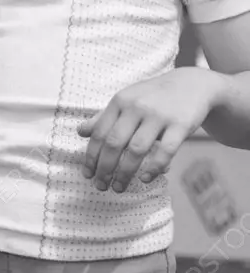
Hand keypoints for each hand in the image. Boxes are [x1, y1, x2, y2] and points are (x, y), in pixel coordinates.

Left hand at [78, 68, 225, 191]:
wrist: (192, 84)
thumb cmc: (153, 96)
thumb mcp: (126, 100)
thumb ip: (104, 117)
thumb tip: (81, 132)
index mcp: (120, 101)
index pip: (100, 132)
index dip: (91, 155)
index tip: (87, 174)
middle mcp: (136, 107)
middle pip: (114, 142)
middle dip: (105, 168)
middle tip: (100, 186)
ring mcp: (158, 116)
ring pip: (136, 149)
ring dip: (125, 172)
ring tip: (119, 188)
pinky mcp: (180, 125)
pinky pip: (166, 151)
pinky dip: (154, 167)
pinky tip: (145, 179)